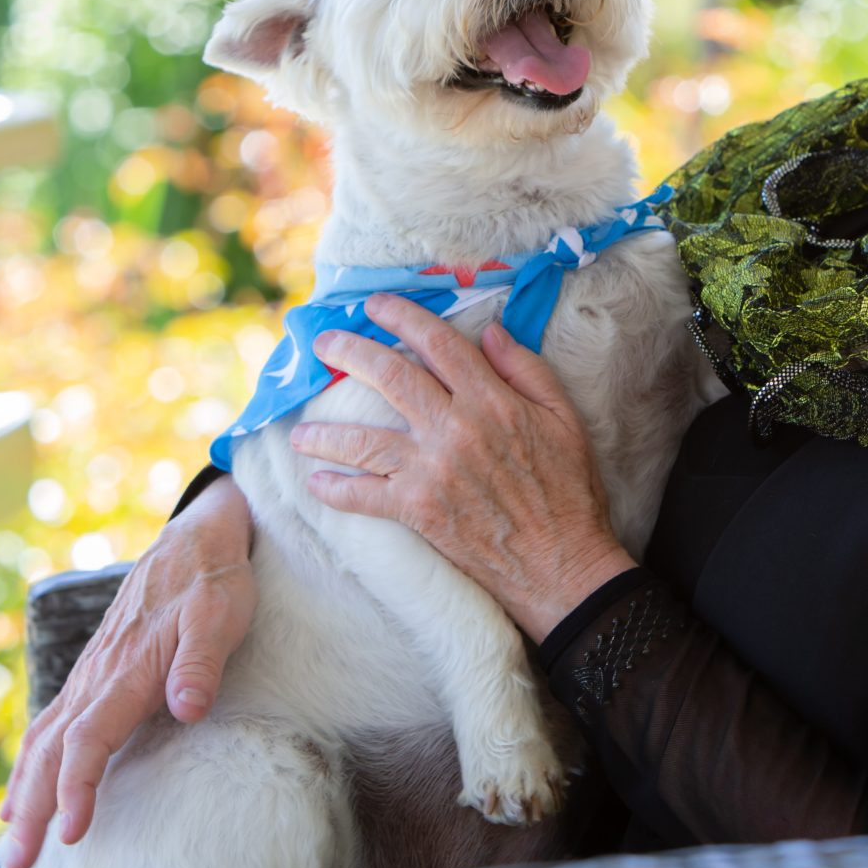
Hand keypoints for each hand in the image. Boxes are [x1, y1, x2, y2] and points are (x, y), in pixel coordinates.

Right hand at [0, 473, 254, 867]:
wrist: (196, 538)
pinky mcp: (95, 673)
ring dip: (24, 791)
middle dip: (33, 807)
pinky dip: (30, 763)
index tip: (69, 831)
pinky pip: (50, 725)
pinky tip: (21, 793)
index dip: (76, 786)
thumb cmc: (214, 580)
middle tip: (18, 863)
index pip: (90, 738)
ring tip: (11, 841)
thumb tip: (187, 708)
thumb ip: (201, 662)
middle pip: (52, 750)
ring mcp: (91, 673)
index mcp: (127, 668)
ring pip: (43, 739)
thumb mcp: (221, 614)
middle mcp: (99, 674)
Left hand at [290, 293, 636, 640]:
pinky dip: (336, 490)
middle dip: (351, 353)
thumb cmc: (568, 489)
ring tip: (298, 430)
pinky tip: (317, 483)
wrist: (561, 563)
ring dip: (325, 431)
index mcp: (491, 401)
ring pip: (364, 439)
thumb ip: (526, 369)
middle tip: (323, 344)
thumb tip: (490, 331)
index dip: (403, 317)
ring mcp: (432, 471)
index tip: (375, 305)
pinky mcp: (419, 511)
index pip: (438, 344)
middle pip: (391, 377)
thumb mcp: (563, 418)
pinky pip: (364, 498)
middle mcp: (455, 429)